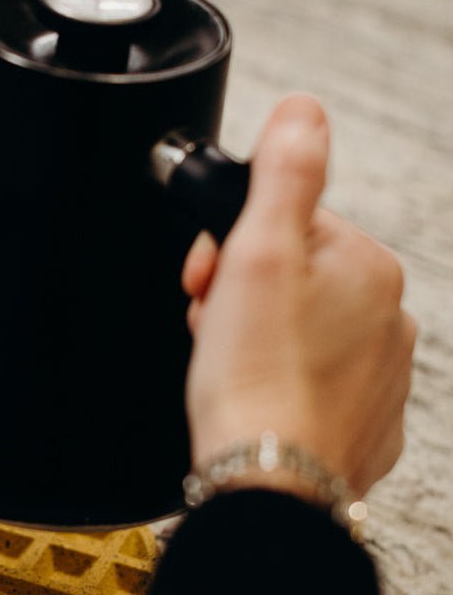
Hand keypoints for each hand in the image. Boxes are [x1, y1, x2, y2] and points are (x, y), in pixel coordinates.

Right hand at [182, 94, 415, 498]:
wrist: (265, 482)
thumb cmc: (255, 379)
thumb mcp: (258, 254)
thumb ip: (285, 174)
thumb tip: (303, 112)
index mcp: (367, 268)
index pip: (286, 223)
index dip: (230, 247)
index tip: (207, 280)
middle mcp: (388, 318)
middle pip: (292, 277)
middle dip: (240, 295)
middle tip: (215, 328)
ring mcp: (380, 375)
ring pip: (299, 331)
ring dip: (255, 339)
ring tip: (229, 369)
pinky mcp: (362, 421)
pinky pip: (311, 381)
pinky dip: (279, 383)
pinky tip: (256, 396)